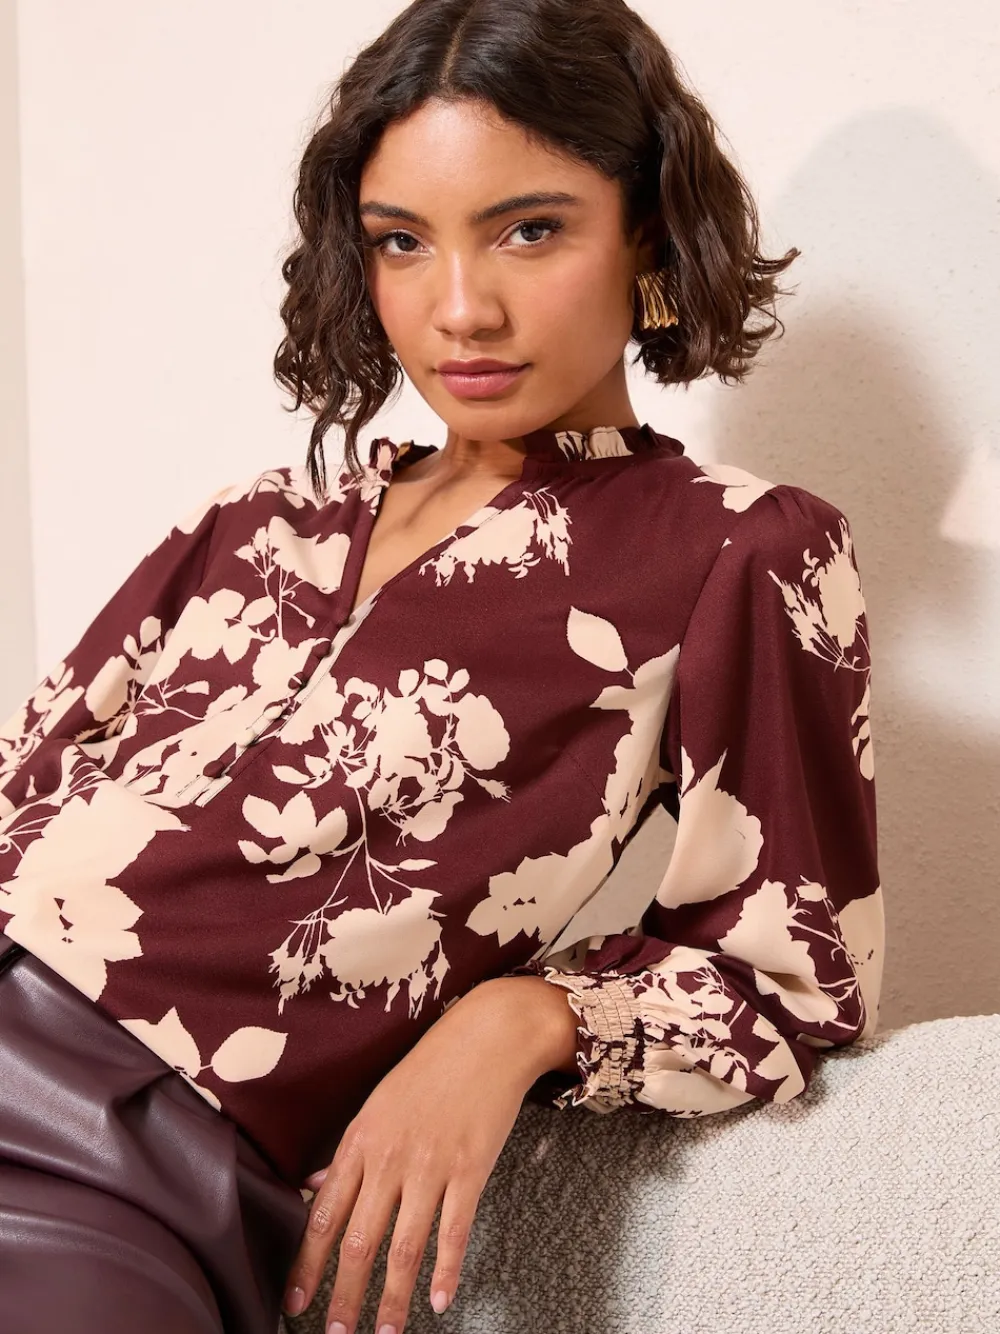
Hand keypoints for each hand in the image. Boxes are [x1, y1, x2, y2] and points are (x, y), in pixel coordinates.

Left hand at [281, 975, 578, 1333]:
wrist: (489, 1036)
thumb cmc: (432, 1065)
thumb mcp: (379, 1101)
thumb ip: (348, 1150)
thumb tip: (313, 1183)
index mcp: (361, 1140)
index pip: (323, 1214)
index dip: (306, 1264)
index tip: (294, 1302)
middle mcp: (390, 1158)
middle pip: (358, 1240)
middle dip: (343, 1296)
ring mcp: (431, 1166)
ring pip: (403, 1248)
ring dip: (392, 1299)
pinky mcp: (471, 1169)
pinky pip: (454, 1231)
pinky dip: (446, 1271)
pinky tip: (440, 1300)